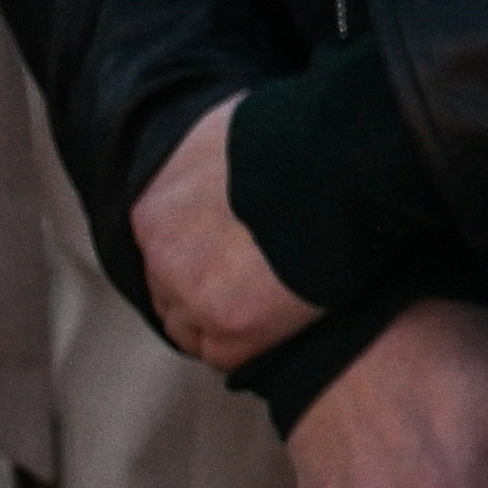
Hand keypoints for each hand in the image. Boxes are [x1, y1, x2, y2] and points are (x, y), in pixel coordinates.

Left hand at [136, 95, 323, 369]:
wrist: (335, 164)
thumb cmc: (297, 138)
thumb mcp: (227, 132)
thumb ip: (210, 158)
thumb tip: (225, 151)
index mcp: (152, 209)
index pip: (163, 252)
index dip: (201, 258)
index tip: (235, 258)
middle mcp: (159, 256)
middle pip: (171, 294)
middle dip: (206, 294)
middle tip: (255, 289)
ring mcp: (192, 295)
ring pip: (194, 330)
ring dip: (226, 324)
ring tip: (273, 311)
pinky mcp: (233, 328)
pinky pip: (230, 356)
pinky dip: (254, 347)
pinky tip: (284, 327)